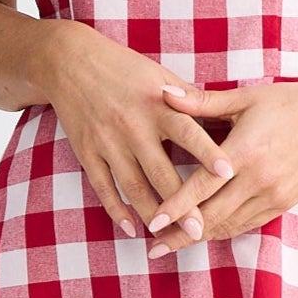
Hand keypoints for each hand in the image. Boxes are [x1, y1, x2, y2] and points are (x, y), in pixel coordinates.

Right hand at [39, 20, 237, 236]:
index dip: (208, 153)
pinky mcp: (87, 153)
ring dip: (152, 214)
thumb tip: (222, 119)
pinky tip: (131, 228)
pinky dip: (116, 210)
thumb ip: (189, 100)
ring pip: (132, 186)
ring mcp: (108, 142)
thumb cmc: (123, 68)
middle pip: (160, 171)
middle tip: (201, 229)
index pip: (187, 132)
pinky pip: (103, 188)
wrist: (69, 61)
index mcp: (156, 104)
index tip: (228, 173)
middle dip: (181, 204)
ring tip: (170, 236)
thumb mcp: (158, 75)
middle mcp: (132, 126)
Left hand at [142, 75, 297, 255]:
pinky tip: (203, 234)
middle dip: (180, 234)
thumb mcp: (244, 98)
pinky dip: (223, 231)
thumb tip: (164, 95)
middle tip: (153, 246)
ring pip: (228, 225)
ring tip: (172, 245)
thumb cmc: (287, 103)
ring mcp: (273, 196)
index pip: (202, 186)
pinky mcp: (282, 204)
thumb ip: (201, 102)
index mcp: (245, 151)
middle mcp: (259, 179)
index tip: (152, 223)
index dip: (175, 207)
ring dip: (199, 237)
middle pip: (211, 216)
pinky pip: (246, 224)